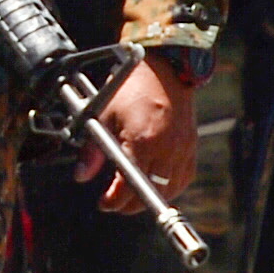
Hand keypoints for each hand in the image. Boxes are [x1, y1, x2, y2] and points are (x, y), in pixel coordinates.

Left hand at [83, 53, 196, 211]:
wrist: (165, 68)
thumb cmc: (132, 87)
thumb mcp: (104, 115)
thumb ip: (93, 150)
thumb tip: (82, 176)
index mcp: (142, 141)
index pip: (129, 187)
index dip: (114, 201)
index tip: (104, 203)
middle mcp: (166, 149)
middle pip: (150, 194)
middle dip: (129, 204)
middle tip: (114, 201)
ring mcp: (182, 149)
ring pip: (169, 190)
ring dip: (149, 197)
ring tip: (132, 194)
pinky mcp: (191, 147)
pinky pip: (182, 178)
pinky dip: (169, 186)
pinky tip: (155, 183)